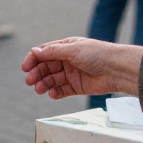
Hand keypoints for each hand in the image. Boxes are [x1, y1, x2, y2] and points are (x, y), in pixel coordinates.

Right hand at [22, 37, 142, 98]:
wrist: (117, 69)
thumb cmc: (97, 54)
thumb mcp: (73, 49)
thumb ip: (53, 52)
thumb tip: (34, 51)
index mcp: (65, 47)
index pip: (44, 53)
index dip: (33, 60)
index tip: (25, 68)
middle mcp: (67, 60)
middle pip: (46, 67)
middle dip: (37, 74)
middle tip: (30, 81)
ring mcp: (71, 74)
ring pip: (52, 80)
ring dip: (44, 84)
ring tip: (39, 89)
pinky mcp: (77, 87)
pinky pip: (62, 91)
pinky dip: (55, 93)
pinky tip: (52, 94)